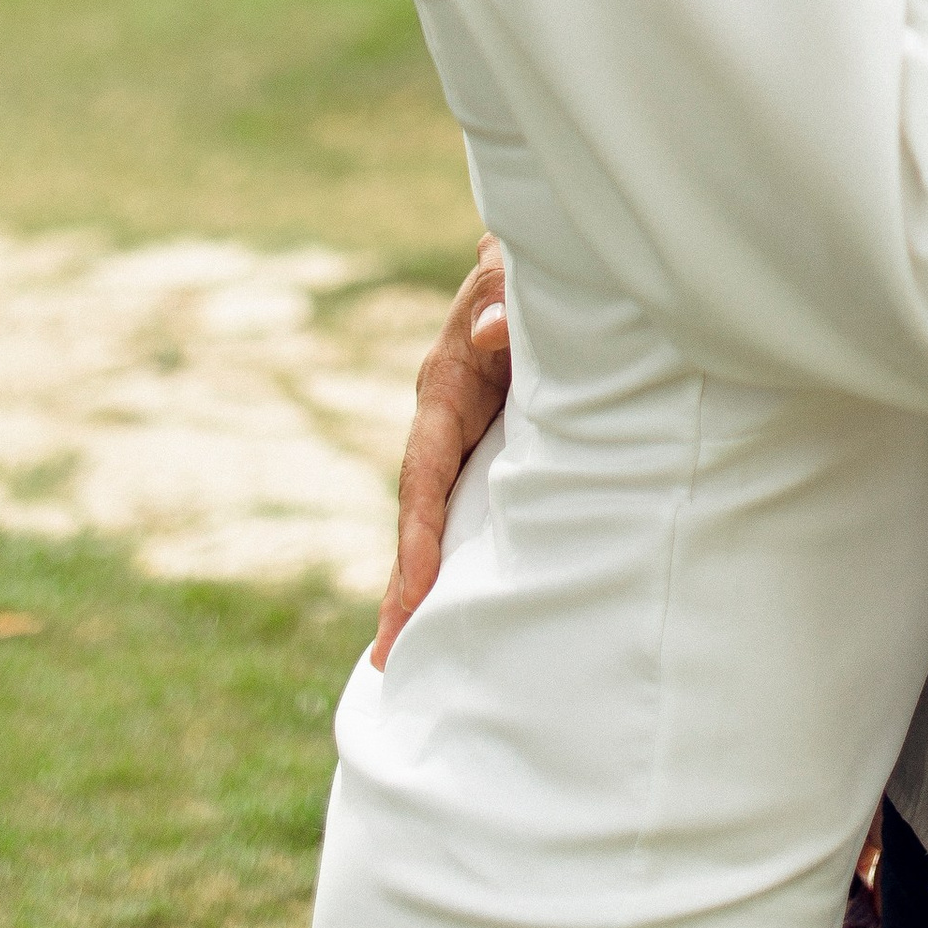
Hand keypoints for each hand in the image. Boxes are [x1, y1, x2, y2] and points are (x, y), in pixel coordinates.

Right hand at [369, 235, 511, 666]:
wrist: (540, 269)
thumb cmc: (526, 272)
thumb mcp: (510, 278)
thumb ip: (501, 300)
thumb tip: (490, 336)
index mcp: (444, 387)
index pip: (424, 472)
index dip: (417, 536)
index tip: (411, 593)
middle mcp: (442, 423)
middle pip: (418, 515)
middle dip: (402, 586)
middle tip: (388, 658)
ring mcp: (461, 443)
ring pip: (435, 523)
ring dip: (419, 587)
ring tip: (401, 658)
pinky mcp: (485, 453)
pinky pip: (463, 513)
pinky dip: (449, 564)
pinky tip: (450, 614)